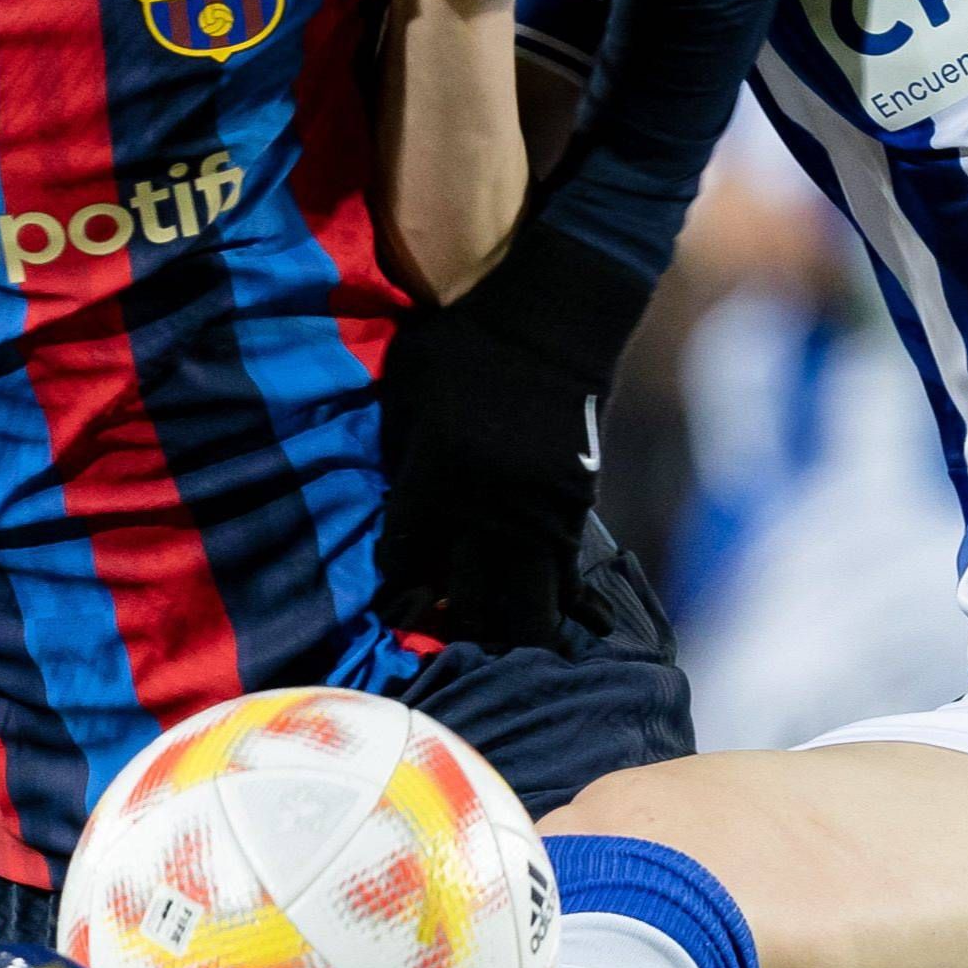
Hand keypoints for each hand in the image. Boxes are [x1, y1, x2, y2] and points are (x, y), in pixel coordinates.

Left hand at [375, 232, 619, 649]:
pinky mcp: (576, 507)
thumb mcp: (406, 388)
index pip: (405, 557)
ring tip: (498, 646)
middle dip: (452, 628)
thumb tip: (397, 506)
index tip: (391, 609)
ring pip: (527, 603)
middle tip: (443, 638)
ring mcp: (538, 512)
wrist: (553, 320)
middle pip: (470, 600)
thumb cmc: (466, 342)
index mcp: (438, 473)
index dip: (394, 593)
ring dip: (509, 631)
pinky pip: (567, 576)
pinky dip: (562, 605)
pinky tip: (563, 626)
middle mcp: (489, 505)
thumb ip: (397, 453)